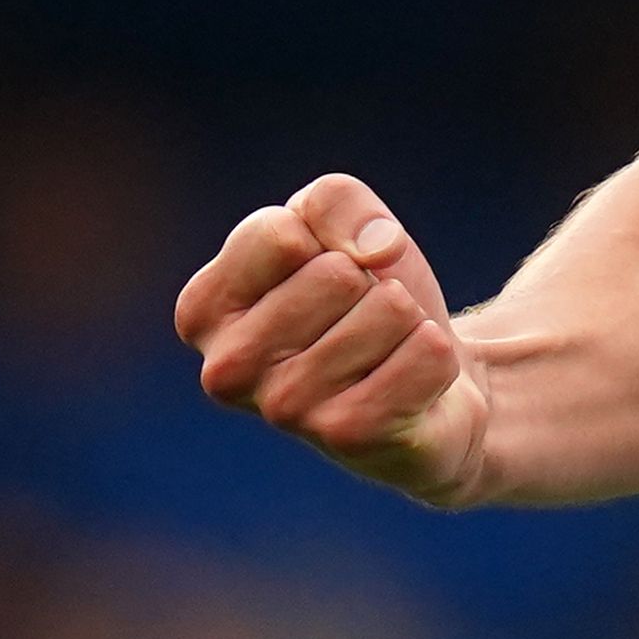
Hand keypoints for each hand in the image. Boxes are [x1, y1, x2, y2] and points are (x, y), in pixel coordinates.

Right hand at [176, 174, 493, 507]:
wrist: (422, 377)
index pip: (277, 234)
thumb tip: (372, 249)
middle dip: (371, 283)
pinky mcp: (349, 437)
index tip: (325, 271)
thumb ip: (334, 202)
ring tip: (384, 351)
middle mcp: (227, 369)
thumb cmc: (362, 297)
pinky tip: (412, 384)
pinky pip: (427, 354)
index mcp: (203, 311)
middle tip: (362, 320)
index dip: (325, 239)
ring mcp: (285, 410)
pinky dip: (435, 355)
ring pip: (389, 310)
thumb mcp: (337, 226)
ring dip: (405, 321)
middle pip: (337, 274)